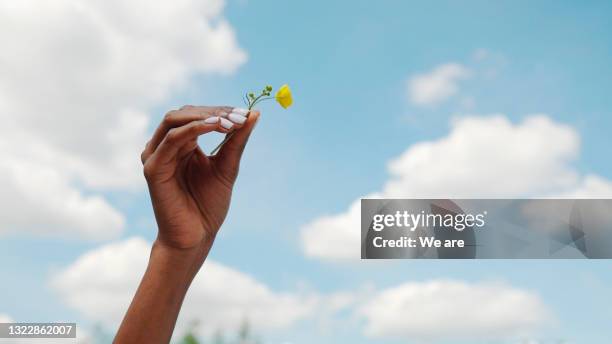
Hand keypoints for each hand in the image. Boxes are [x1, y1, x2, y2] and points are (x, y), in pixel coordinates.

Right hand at [140, 105, 258, 251]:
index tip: (245, 112)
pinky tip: (215, 127)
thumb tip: (254, 113)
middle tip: (239, 116)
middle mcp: (165, 146)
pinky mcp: (153, 168)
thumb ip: (236, 140)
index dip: (220, 111)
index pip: (197, 115)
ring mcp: (156, 155)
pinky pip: (172, 139)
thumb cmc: (208, 205)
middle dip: (214, 112)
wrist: (196, 236)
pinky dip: (194, 129)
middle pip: (185, 113)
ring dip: (205, 117)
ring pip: (175, 120)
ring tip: (230, 122)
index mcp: (181, 144)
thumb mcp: (227, 167)